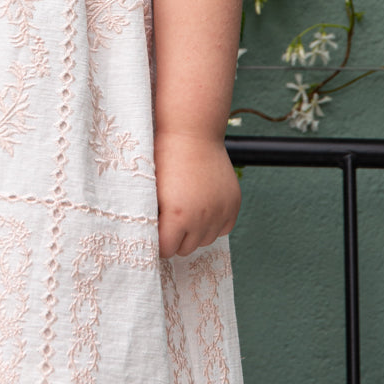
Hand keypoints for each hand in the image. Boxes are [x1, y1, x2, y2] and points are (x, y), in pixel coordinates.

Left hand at [154, 131, 240, 258]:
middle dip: (175, 238)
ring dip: (195, 232)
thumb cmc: (165, 157)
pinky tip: (202, 208)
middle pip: (186, 249)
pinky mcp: (233, 203)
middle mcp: (201, 218)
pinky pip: (223, 228)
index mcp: (177, 216)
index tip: (155, 233)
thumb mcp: (151, 190)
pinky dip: (213, 223)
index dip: (157, 242)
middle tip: (169, 221)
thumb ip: (153, 218)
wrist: (192, 133)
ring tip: (186, 212)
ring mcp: (220, 211)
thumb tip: (151, 238)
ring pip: (205, 240)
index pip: (165, 250)